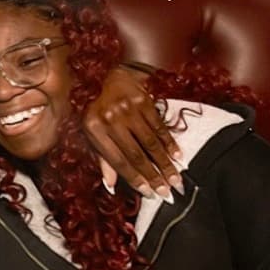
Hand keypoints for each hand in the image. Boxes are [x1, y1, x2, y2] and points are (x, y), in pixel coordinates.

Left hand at [82, 66, 183, 199]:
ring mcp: (128, 109)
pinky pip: (159, 127)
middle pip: (136, 154)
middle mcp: (110, 119)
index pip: (118, 160)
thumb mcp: (92, 133)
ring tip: (176, 180)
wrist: (110, 76)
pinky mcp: (144, 100)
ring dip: (165, 163)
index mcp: (94, 129)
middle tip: (168, 192)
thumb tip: (111, 186)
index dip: (134, 178)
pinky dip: (169, 143)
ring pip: (151, 142)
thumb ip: (102, 159)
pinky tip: (177, 156)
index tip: (149, 193)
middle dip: (154, 175)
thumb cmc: (98, 109)